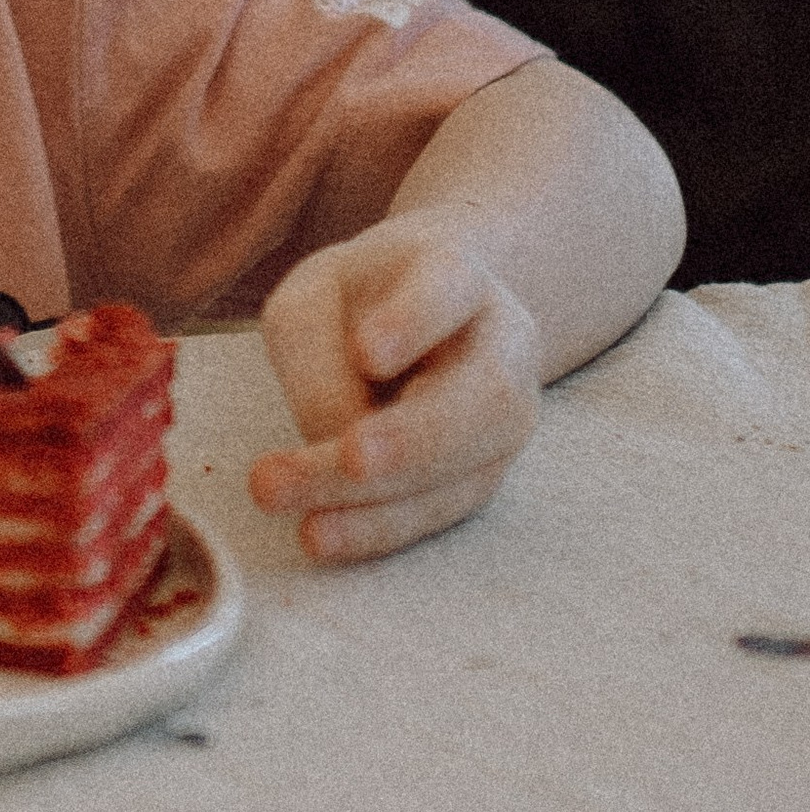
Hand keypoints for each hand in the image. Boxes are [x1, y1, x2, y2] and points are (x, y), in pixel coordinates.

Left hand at [248, 212, 543, 563]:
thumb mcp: (312, 302)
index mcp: (457, 276)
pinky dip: (379, 529)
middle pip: (481, 394)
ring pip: (467, 468)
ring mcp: (502, 420)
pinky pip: (438, 511)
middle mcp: (501, 348)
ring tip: (308, 522)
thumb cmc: (353, 305)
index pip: (448, 287)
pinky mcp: (479, 477)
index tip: (368, 352)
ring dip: (385, 502)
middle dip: (414, 438)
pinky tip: (321, 535)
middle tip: (347, 459)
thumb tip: (334, 440)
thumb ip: (317, 358)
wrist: (411, 321)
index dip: (412, 321)